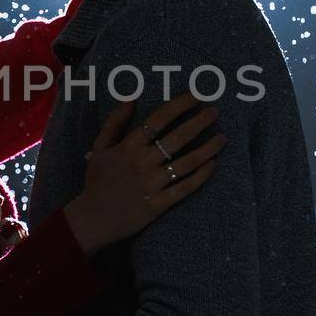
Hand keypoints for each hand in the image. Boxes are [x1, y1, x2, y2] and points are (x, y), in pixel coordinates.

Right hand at [64, 93, 224, 253]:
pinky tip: (212, 164)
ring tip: (222, 138)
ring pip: (187, 162)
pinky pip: (185, 187)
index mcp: (128, 147)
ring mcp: (152, 184)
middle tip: (214, 111)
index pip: (159, 119)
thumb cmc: (97, 181)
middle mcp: (142, 162)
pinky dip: (201, 175)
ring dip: (207, 148)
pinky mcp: (159, 204)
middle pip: (177, 137)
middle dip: (199, 122)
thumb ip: (114, 122)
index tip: (195, 96)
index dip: (179, 105)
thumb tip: (131, 98)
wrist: (93, 219)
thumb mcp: (99, 148)